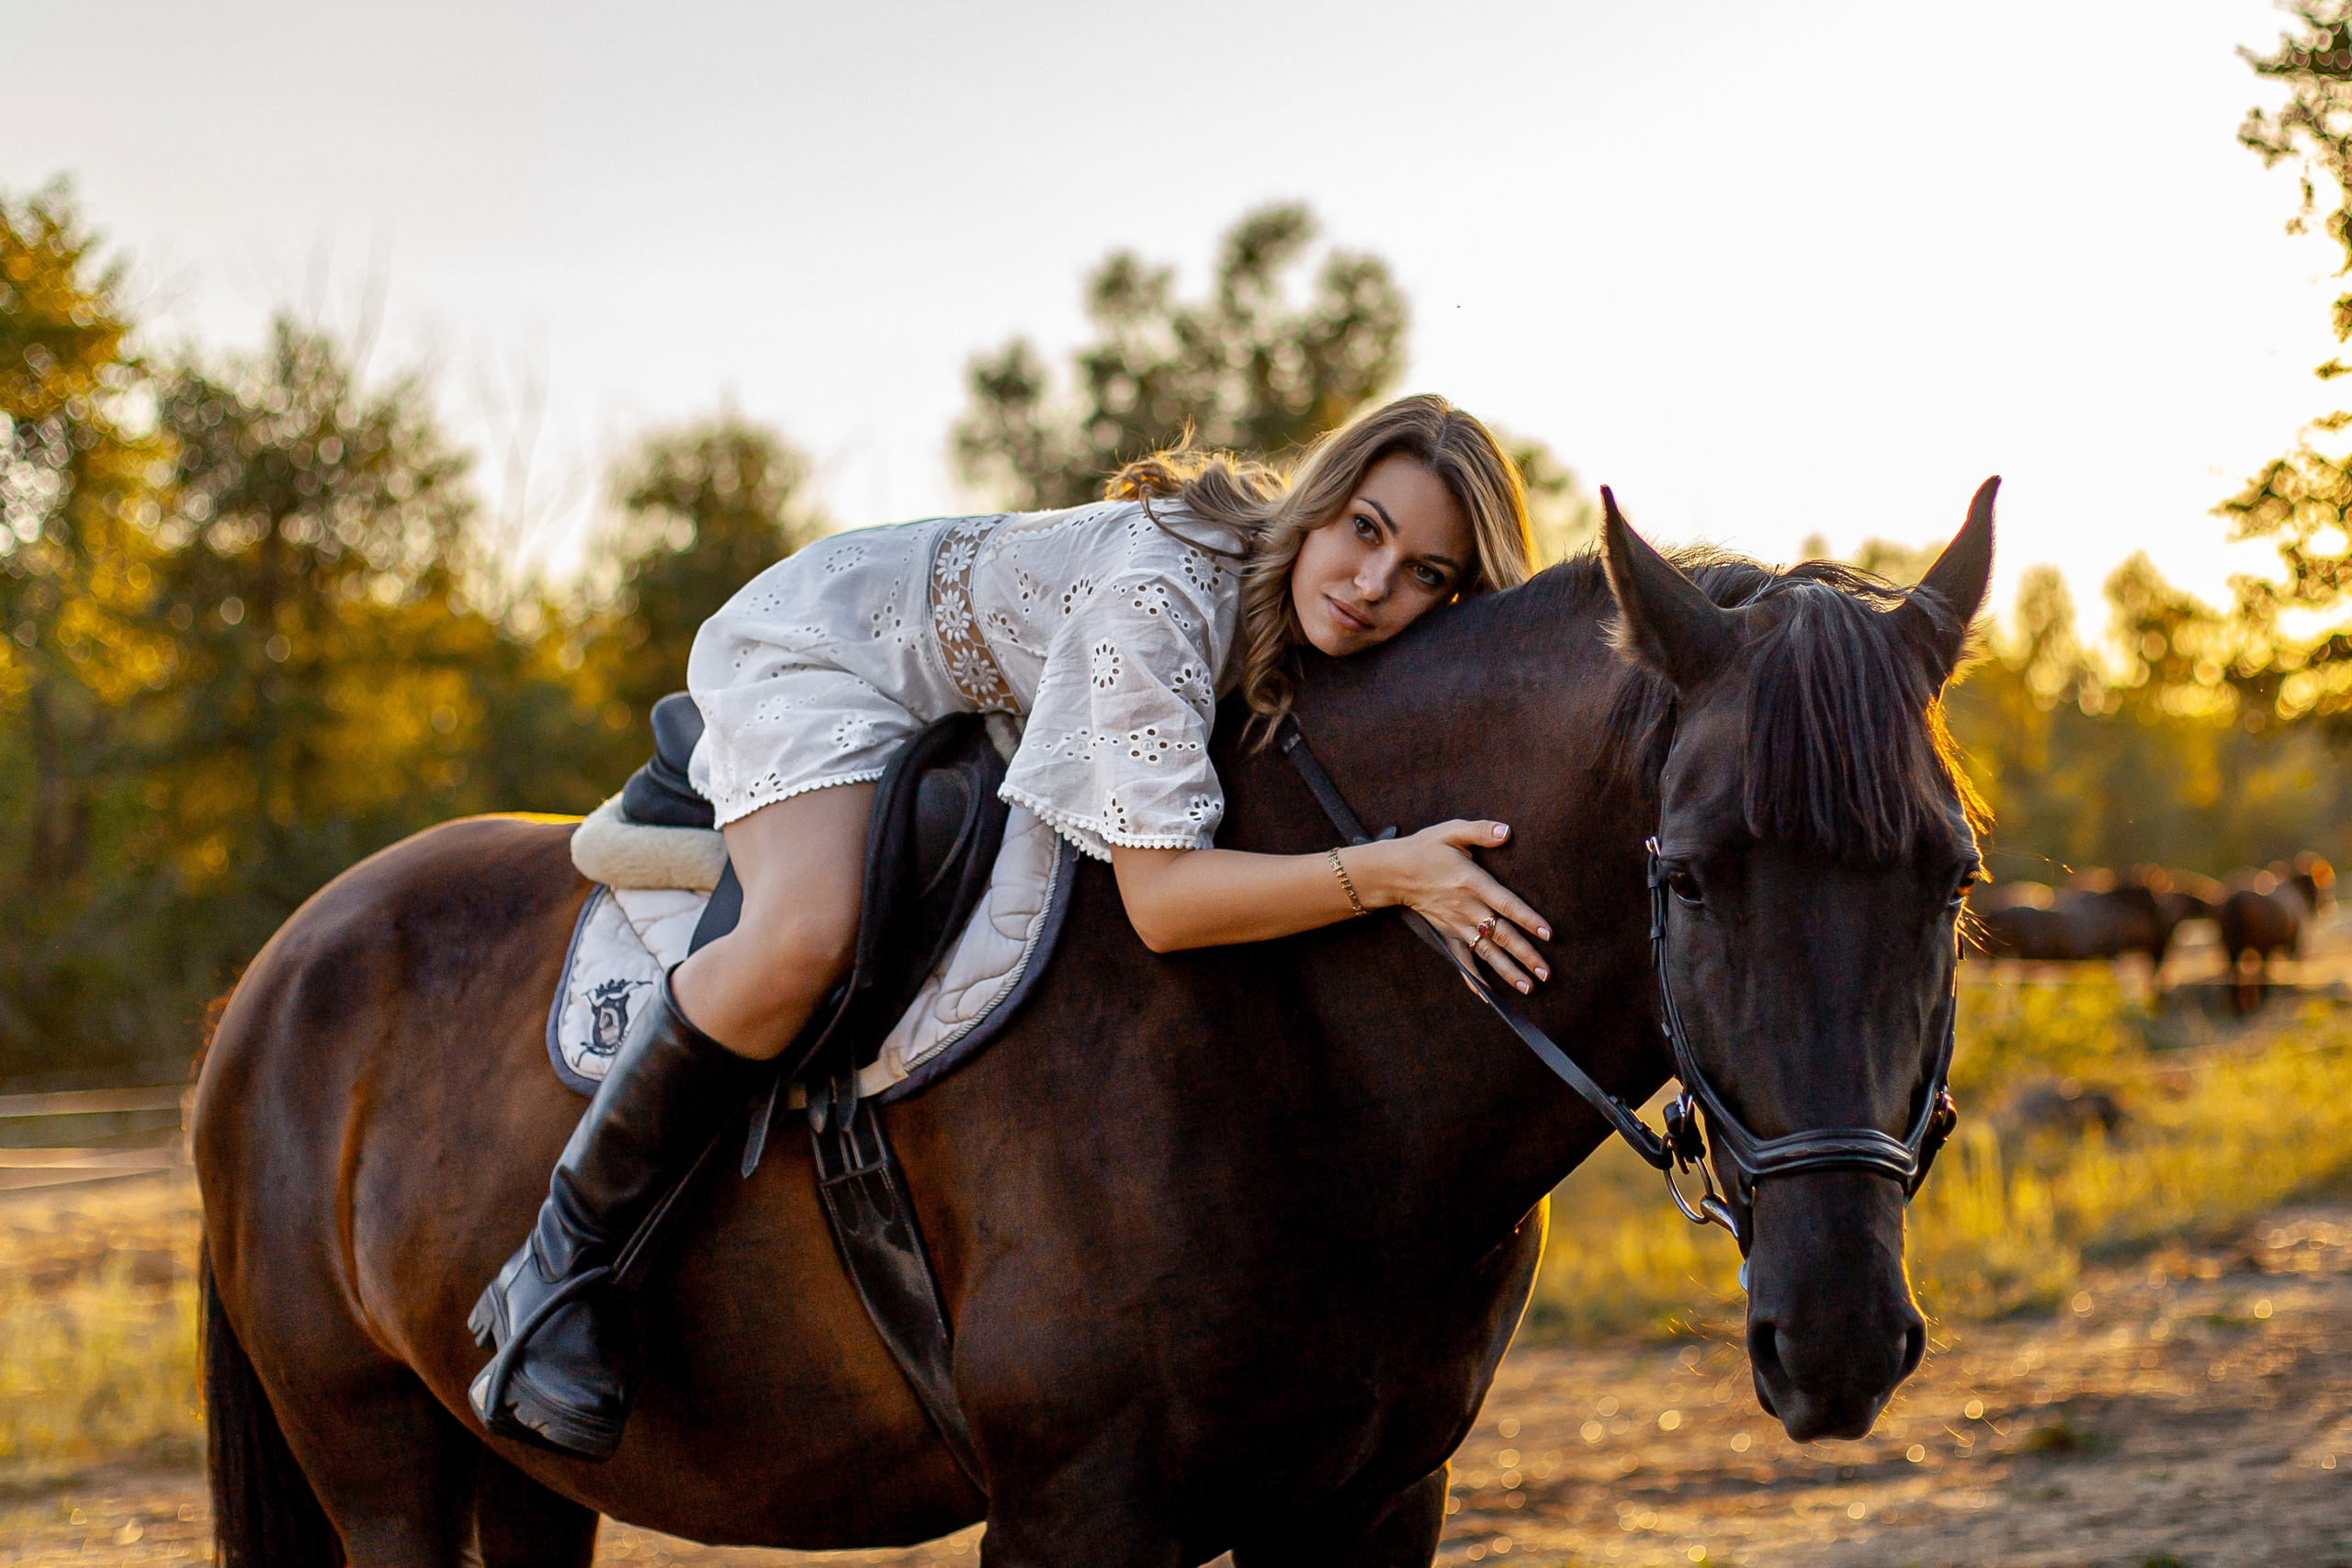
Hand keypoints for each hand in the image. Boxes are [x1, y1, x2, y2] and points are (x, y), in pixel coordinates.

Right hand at [1350, 821, 1550, 994]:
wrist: (1393, 872)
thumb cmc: (1425, 849)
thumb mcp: (1452, 831)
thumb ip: (1481, 831)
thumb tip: (1507, 831)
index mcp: (1473, 882)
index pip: (1507, 904)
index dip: (1528, 919)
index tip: (1548, 934)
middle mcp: (1467, 908)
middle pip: (1501, 935)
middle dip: (1525, 955)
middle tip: (1546, 973)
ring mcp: (1456, 925)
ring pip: (1486, 951)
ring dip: (1507, 971)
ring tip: (1528, 987)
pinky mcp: (1447, 934)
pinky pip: (1462, 960)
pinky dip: (1473, 979)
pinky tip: (1487, 996)